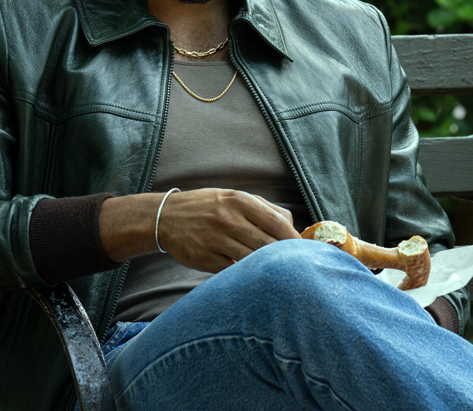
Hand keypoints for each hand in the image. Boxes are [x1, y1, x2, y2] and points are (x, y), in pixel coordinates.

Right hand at [101, 189, 299, 271]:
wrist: (167, 217)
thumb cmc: (209, 207)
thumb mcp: (236, 197)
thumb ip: (266, 209)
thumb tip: (294, 227)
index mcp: (240, 201)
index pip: (278, 222)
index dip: (295, 239)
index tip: (305, 250)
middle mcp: (227, 218)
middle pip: (268, 244)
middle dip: (284, 257)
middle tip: (295, 265)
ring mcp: (215, 239)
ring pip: (252, 260)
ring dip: (266, 267)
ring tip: (277, 272)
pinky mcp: (205, 258)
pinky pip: (233, 270)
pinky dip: (244, 273)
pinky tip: (251, 275)